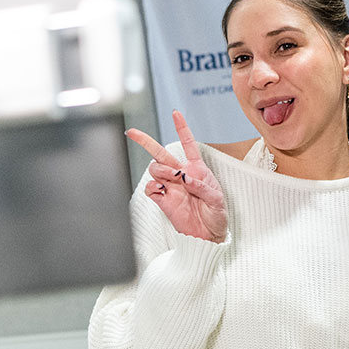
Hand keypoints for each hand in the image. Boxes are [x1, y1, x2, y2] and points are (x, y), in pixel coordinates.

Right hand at [127, 110, 227, 242]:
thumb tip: (185, 178)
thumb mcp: (217, 199)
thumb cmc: (216, 214)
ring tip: (172, 179)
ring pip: (154, 168)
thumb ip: (202, 186)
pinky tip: (162, 191)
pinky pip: (149, 187)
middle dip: (145, 141)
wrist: (208, 235)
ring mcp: (169, 186)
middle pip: (160, 153)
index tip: (175, 113)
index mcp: (197, 169)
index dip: (181, 128)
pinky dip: (153, 186)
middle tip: (131, 132)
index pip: (188, 144)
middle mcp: (180, 174)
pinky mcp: (161, 199)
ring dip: (160, 169)